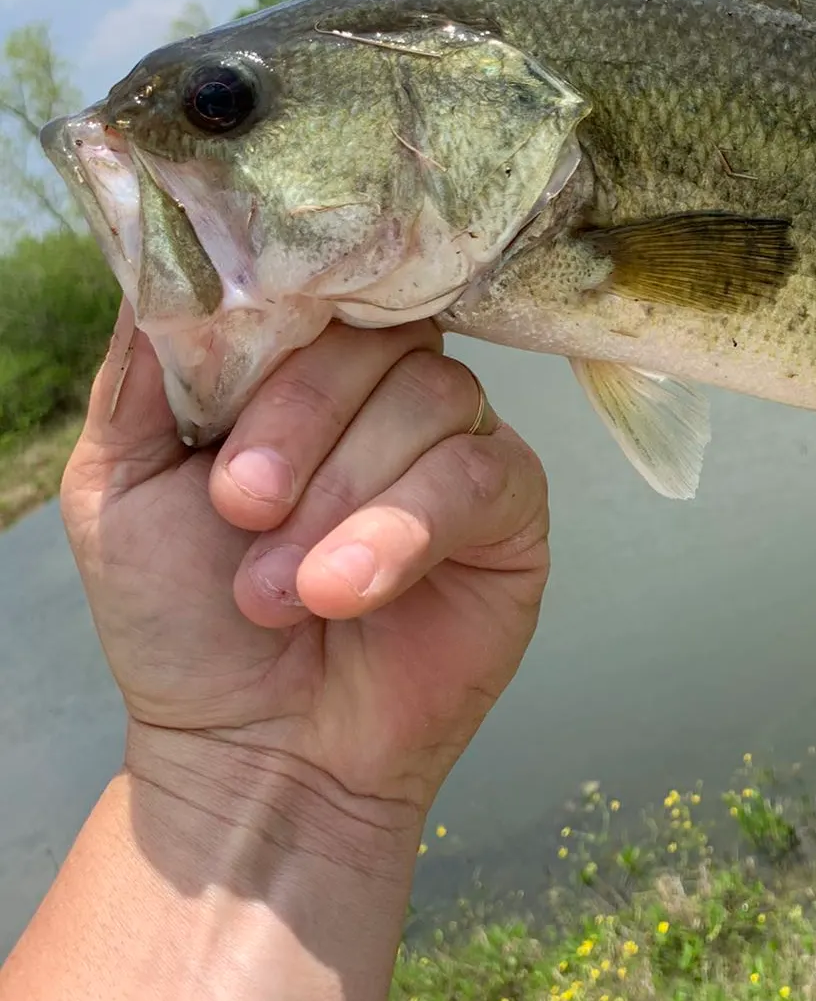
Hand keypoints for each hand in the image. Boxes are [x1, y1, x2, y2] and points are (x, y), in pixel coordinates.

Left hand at [61, 303, 548, 825]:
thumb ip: (141, 370)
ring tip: (280, 590)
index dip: (278, 322)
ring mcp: (457, 442)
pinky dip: (405, 528)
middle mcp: (388, 390)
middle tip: (239, 509)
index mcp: (304, 368)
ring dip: (345, 494)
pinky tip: (347, 591)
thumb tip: (164, 250)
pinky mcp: (511, 507)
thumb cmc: (186, 621)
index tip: (216, 409)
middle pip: (381, 335)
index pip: (321, 288)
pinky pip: (481, 474)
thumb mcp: (120, 484)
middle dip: (300, 420)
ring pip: (434, 398)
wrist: (254, 750)